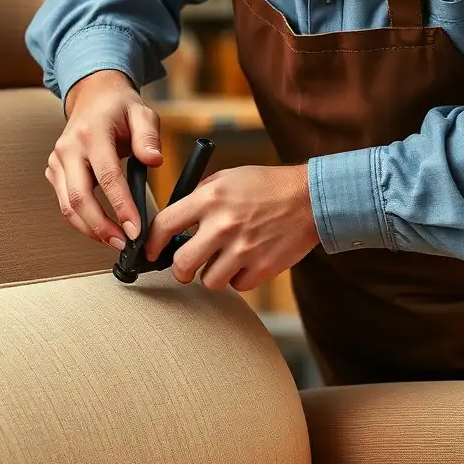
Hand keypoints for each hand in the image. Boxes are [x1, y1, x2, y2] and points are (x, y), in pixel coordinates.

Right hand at [46, 70, 163, 249]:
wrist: (93, 96)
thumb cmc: (119, 107)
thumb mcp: (143, 113)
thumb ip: (149, 137)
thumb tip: (154, 161)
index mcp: (92, 133)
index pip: (107, 176)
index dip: (121, 206)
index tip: (135, 229)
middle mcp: (68, 148)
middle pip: (79, 198)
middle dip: (101, 226)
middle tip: (123, 243)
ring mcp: (57, 161)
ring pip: (67, 206)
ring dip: (90, 229)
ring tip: (115, 241)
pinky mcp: (54, 172)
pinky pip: (65, 203)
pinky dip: (82, 221)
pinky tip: (102, 229)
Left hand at [145, 165, 318, 290]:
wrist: (312, 198)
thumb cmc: (267, 186)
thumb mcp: (228, 178)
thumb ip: (200, 197)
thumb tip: (175, 221)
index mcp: (210, 199)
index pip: (164, 226)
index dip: (152, 244)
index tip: (152, 252)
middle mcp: (223, 225)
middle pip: (182, 264)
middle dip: (180, 270)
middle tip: (185, 268)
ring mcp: (244, 249)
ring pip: (209, 281)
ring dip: (212, 274)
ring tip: (224, 261)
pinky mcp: (263, 267)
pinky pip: (237, 286)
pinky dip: (239, 279)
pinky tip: (246, 262)